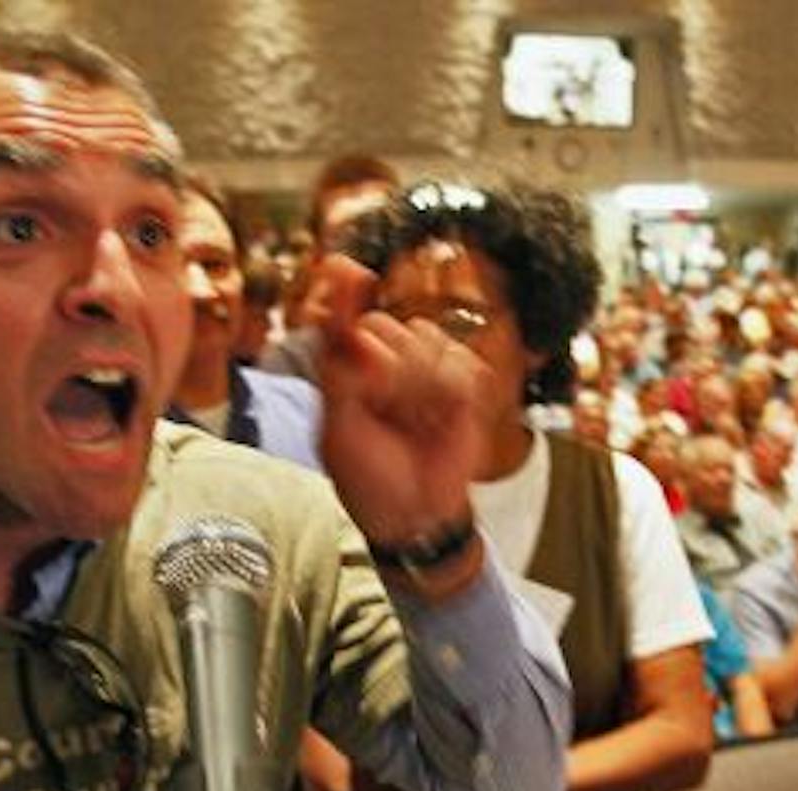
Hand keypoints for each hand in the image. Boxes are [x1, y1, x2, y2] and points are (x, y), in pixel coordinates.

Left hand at [313, 254, 494, 548]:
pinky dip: (452, 392)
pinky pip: (460, 361)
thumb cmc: (369, 476)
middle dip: (388, 368)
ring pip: (426, 340)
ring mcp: (426, 369)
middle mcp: (385, 361)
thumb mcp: (338, 427)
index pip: (344, 319)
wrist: (416, 515)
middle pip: (388, 326)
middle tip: (385, 410)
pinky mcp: (463, 382)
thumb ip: (335, 365)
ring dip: (420, 385)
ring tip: (415, 422)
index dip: (344, 291)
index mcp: (346, 369)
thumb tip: (338, 319)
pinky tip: (441, 420)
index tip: (349, 269)